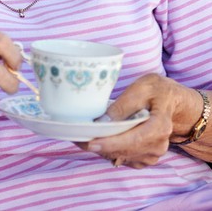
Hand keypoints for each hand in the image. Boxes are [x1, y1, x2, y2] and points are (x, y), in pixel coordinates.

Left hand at [77, 73, 197, 167]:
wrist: (173, 102)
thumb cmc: (156, 91)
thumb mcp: (141, 89)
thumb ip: (122, 106)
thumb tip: (102, 121)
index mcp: (159, 126)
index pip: (132, 140)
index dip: (109, 144)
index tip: (90, 143)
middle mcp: (158, 145)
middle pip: (123, 151)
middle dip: (98, 146)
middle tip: (75, 136)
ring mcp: (153, 154)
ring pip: (121, 156)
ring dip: (101, 149)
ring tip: (82, 136)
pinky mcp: (146, 157)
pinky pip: (123, 158)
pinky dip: (109, 151)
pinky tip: (98, 140)